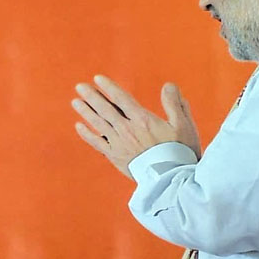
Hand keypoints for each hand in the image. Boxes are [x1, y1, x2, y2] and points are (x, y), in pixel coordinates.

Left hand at [72, 75, 200, 178]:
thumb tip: (168, 85)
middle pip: (105, 109)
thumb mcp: (183, 125)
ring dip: (86, 112)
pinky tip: (79, 126)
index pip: (121, 99)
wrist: (170, 179)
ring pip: (98, 124)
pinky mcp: (115, 157)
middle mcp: (127, 130)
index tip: (97, 79)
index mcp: (142, 120)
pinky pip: (97, 143)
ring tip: (75, 102)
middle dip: (92, 96)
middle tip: (80, 87)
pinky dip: (87, 135)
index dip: (108, 87)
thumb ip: (174, 103)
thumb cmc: (180, 152)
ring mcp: (119, 144)